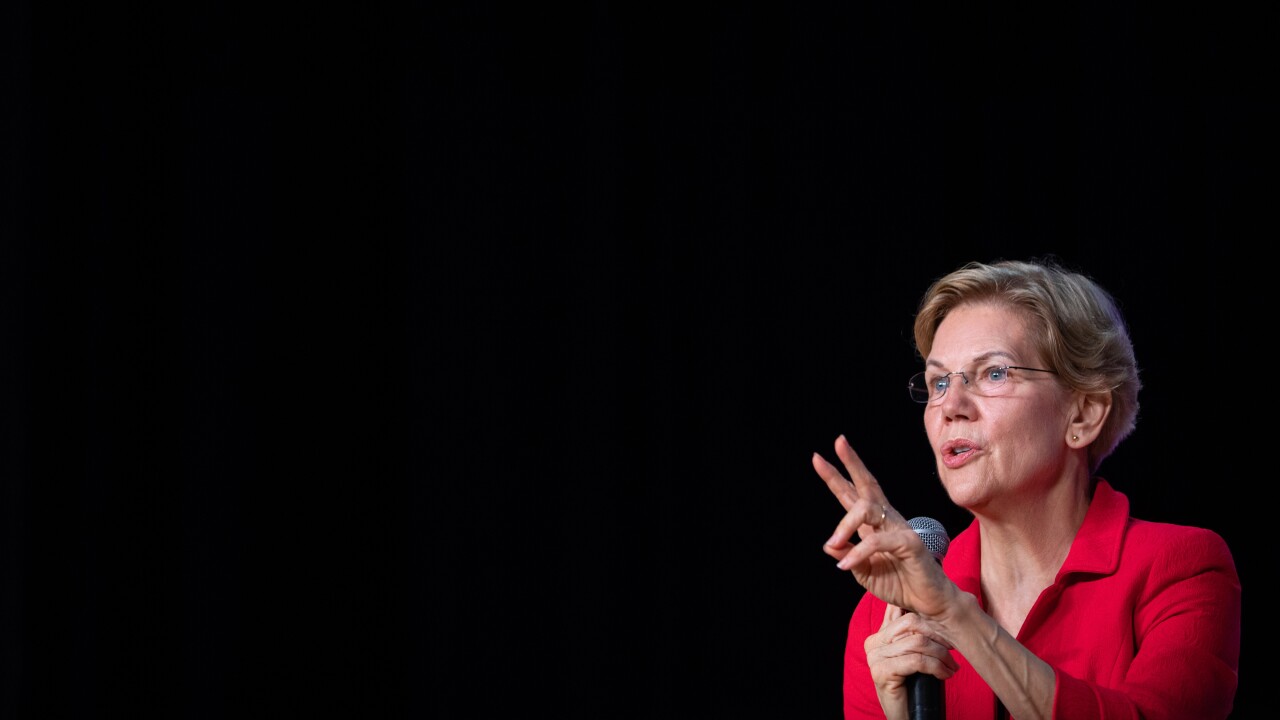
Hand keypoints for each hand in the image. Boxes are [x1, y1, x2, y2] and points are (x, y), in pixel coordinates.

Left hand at [813, 435, 955, 617]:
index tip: (818, 457)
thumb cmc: (899, 583)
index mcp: (873, 524)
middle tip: (838, 441)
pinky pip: (878, 541)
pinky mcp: (910, 543)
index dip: (835, 476)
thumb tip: (828, 546)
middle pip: (867, 485)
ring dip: (844, 525)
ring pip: (867, 510)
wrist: (928, 602)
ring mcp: (900, 528)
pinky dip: (859, 553)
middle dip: (851, 463)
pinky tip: (846, 566)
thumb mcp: (864, 572)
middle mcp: (886, 520)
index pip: (852, 495)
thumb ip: (847, 556)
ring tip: (833, 542)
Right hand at [865, 604, 958, 716]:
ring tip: (952, 667)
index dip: (927, 616)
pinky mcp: (882, 672)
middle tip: (954, 649)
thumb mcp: (915, 655)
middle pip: (911, 623)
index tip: (947, 627)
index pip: (901, 611)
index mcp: (879, 635)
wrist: (908, 716)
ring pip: (917, 642)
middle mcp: (873, 643)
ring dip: (941, 655)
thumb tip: (933, 610)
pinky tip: (945, 675)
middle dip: (938, 635)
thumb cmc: (915, 686)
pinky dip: (936, 667)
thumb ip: (915, 634)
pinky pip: (916, 661)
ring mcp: (875, 657)